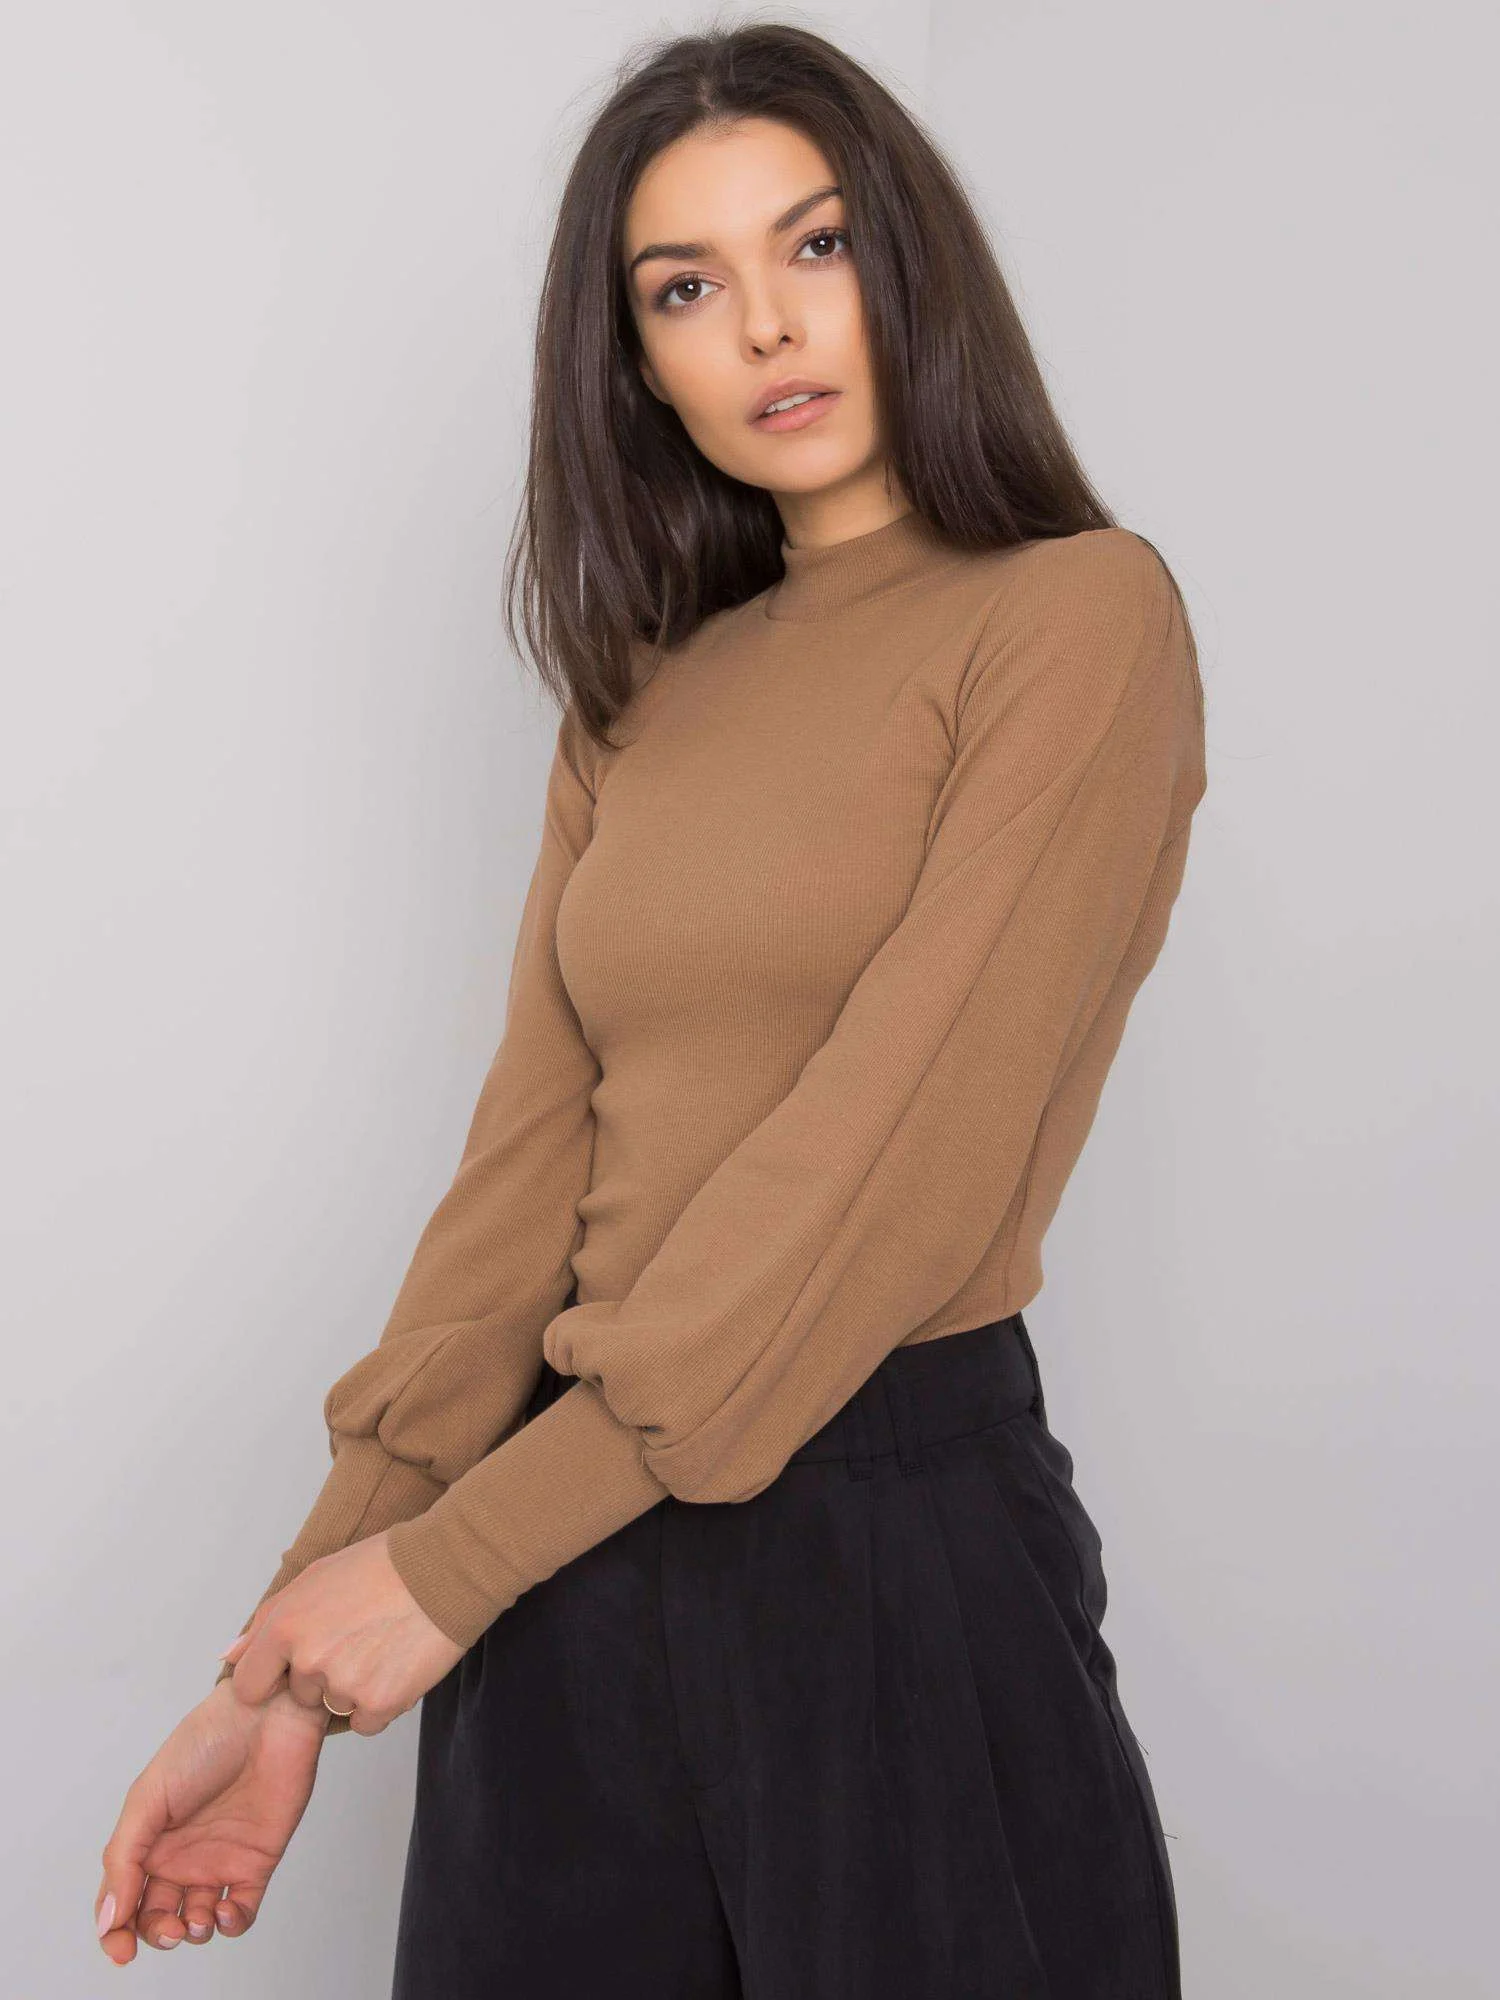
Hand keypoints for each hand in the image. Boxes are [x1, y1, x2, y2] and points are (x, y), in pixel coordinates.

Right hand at [95, 1676, 327, 1965]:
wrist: (266, 1716)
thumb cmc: (204, 1743)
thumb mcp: (148, 1797)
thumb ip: (125, 1859)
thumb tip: (108, 1920)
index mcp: (147, 1842)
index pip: (123, 1902)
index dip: (115, 1933)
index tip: (120, 1950)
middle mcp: (180, 1857)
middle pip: (157, 1918)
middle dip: (158, 1935)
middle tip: (170, 1929)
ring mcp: (219, 1861)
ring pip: (197, 1921)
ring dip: (194, 1933)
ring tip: (197, 1918)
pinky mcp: (257, 1862)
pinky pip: (241, 1911)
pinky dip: (231, 1924)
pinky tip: (225, 1910)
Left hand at [219, 1530, 464, 1735]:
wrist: (445, 1572)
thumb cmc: (382, 1566)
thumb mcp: (315, 1577)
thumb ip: (266, 1619)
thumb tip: (229, 1655)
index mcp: (285, 1627)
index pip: (249, 1684)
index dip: (272, 1676)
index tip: (295, 1664)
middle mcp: (308, 1661)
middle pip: (300, 1695)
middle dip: (322, 1675)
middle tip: (357, 1637)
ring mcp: (343, 1686)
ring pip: (335, 1707)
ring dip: (354, 1687)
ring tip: (381, 1645)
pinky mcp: (379, 1704)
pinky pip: (366, 1721)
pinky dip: (380, 1702)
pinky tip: (396, 1665)